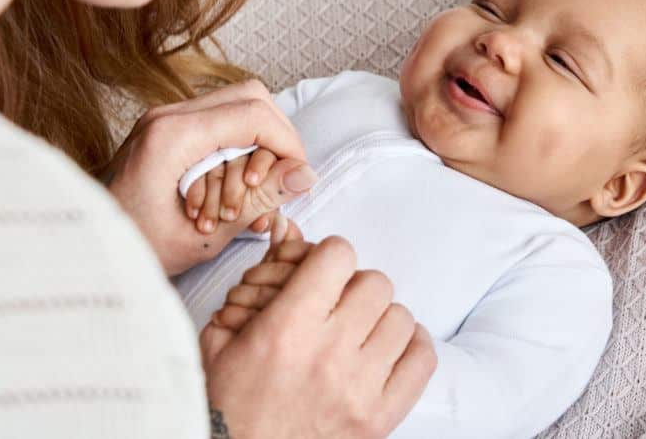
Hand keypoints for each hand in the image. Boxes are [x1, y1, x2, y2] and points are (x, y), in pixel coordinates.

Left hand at [104, 79, 317, 275]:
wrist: (82, 254)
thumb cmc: (132, 251)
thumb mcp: (205, 237)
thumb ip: (259, 201)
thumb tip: (305, 175)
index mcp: (172, 137)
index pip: (253, 113)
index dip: (287, 142)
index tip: (298, 175)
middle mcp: (166, 116)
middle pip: (250, 96)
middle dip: (276, 136)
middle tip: (282, 179)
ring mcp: (163, 119)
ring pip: (235, 105)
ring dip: (256, 144)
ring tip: (252, 195)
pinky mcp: (163, 129)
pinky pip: (216, 122)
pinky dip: (236, 149)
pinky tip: (232, 193)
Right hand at [199, 235, 437, 438]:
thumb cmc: (226, 401)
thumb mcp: (223, 333)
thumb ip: (261, 276)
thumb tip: (287, 226)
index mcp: (286, 329)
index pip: (338, 256)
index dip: (329, 255)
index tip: (322, 270)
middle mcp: (328, 356)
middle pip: (375, 283)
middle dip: (355, 286)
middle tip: (337, 303)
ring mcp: (360, 390)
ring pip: (401, 318)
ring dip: (380, 318)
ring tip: (358, 331)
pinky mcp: (380, 418)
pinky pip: (422, 360)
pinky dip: (410, 347)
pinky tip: (385, 350)